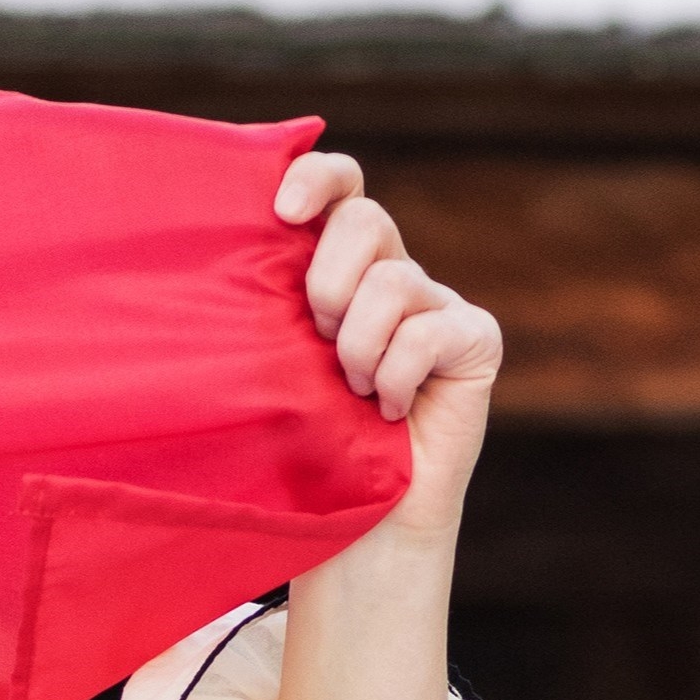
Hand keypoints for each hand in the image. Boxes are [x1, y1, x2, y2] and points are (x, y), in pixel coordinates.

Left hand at [272, 151, 499, 541]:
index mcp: (339, 268)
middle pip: (365, 219)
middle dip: (328, 280)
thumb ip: (266, 307)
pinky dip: (398, 376)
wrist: (361, 521)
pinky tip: (391, 411)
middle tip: (319, 339)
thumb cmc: (308, 446)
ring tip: (354, 391)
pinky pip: (429, 330)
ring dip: (359, 346)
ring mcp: (437, 304)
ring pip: (393, 280)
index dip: (318, 179)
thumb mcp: (273, 365)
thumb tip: (225, 252)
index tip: (282, 210)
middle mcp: (390, 275)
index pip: (340, 187)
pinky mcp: (475, 339)